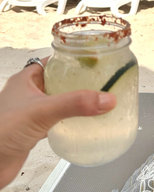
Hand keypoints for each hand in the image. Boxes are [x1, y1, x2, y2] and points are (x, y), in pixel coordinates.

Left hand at [0, 58, 115, 188]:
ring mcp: (32, 111)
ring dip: (75, 101)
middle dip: (78, 81)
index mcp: (26, 79)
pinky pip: (57, 119)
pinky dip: (70, 120)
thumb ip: (75, 104)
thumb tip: (105, 99)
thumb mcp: (42, 111)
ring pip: (59, 100)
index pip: (53, 61)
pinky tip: (81, 123)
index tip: (92, 60)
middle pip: (59, 80)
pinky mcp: (34, 129)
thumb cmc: (0, 132)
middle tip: (99, 81)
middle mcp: (29, 93)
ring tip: (96, 100)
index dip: (72, 59)